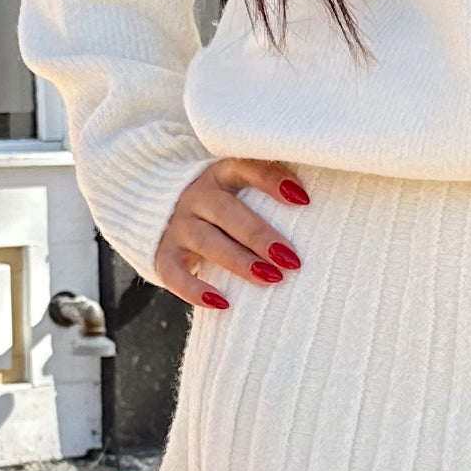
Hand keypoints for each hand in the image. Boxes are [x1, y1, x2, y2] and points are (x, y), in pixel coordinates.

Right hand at [152, 154, 310, 311]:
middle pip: (227, 212)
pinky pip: (175, 274)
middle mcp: (196, 196)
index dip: (272, 181)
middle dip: (260, 236)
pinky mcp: (163, 255)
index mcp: (219, 175)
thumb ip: (266, 192)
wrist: (158, 211)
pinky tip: (223, 303)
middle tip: (292, 259)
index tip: (303, 200)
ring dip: (240, 261)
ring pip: (207, 242)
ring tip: (271, 279)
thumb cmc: (220, 207)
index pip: (245, 168)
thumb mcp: (237, 189)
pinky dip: (195, 290)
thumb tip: (312, 210)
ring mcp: (177, 226)